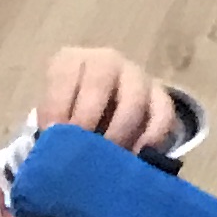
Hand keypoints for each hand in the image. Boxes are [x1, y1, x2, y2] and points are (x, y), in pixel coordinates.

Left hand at [35, 49, 178, 156]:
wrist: (104, 107)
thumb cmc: (71, 109)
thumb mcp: (55, 109)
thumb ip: (53, 122)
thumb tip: (52, 146)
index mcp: (73, 60)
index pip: (64, 76)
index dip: (57, 106)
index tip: (54, 134)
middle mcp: (107, 61)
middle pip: (100, 83)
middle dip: (88, 117)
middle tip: (80, 147)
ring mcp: (138, 76)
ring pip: (134, 100)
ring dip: (120, 131)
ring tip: (108, 156)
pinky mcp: (162, 96)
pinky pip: (163, 114)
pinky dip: (153, 136)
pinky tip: (138, 154)